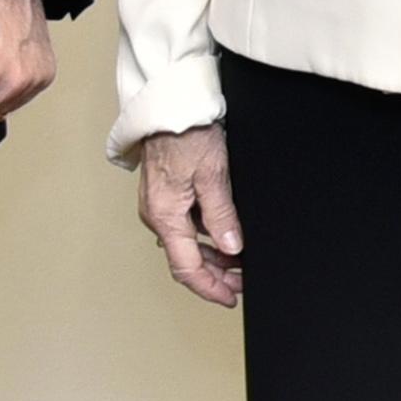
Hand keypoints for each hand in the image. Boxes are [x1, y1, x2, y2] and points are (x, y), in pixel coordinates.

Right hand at [135, 124, 244, 307]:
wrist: (170, 103)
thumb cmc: (186, 132)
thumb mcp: (213, 174)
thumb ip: (221, 215)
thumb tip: (231, 248)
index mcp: (165, 215)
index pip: (187, 268)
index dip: (210, 288)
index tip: (230, 298)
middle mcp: (157, 214)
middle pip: (186, 259)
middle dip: (215, 275)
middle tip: (242, 282)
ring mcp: (160, 204)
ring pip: (187, 243)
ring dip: (213, 256)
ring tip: (240, 263)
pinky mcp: (166, 193)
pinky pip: (186, 225)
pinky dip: (206, 236)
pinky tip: (226, 236)